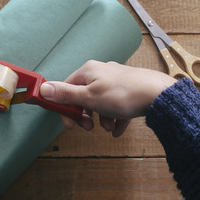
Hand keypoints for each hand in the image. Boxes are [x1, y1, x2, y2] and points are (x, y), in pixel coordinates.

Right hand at [40, 60, 176, 136]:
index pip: (67, 87)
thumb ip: (65, 94)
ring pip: (101, 102)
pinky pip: (117, 106)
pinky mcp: (129, 89)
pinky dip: (116, 118)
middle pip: (84, 96)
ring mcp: (116, 80)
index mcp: (88, 71)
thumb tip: (43, 88)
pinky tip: (120, 128)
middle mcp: (101, 72)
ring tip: (110, 127)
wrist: (157, 94)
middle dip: (85, 115)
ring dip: (102, 118)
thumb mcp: (89, 97)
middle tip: (88, 127)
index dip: (65, 107)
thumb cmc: (124, 94)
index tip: (69, 122)